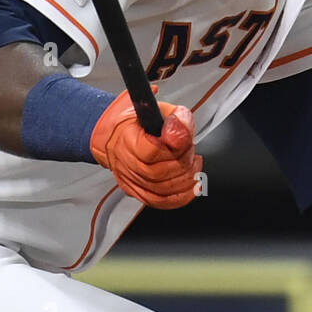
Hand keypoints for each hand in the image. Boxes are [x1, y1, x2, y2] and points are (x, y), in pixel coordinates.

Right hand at [89, 88, 200, 209]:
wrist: (119, 133)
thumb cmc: (140, 122)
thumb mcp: (163, 110)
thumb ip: (177, 118)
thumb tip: (180, 130)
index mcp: (128, 137)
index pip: (151, 152)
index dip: (175, 148)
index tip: (186, 141)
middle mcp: (125, 161)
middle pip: (157, 173)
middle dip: (182, 163)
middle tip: (190, 151)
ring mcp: (129, 179)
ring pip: (160, 190)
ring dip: (184, 179)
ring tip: (191, 164)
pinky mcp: (135, 191)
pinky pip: (160, 201)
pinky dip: (181, 197)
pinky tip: (191, 185)